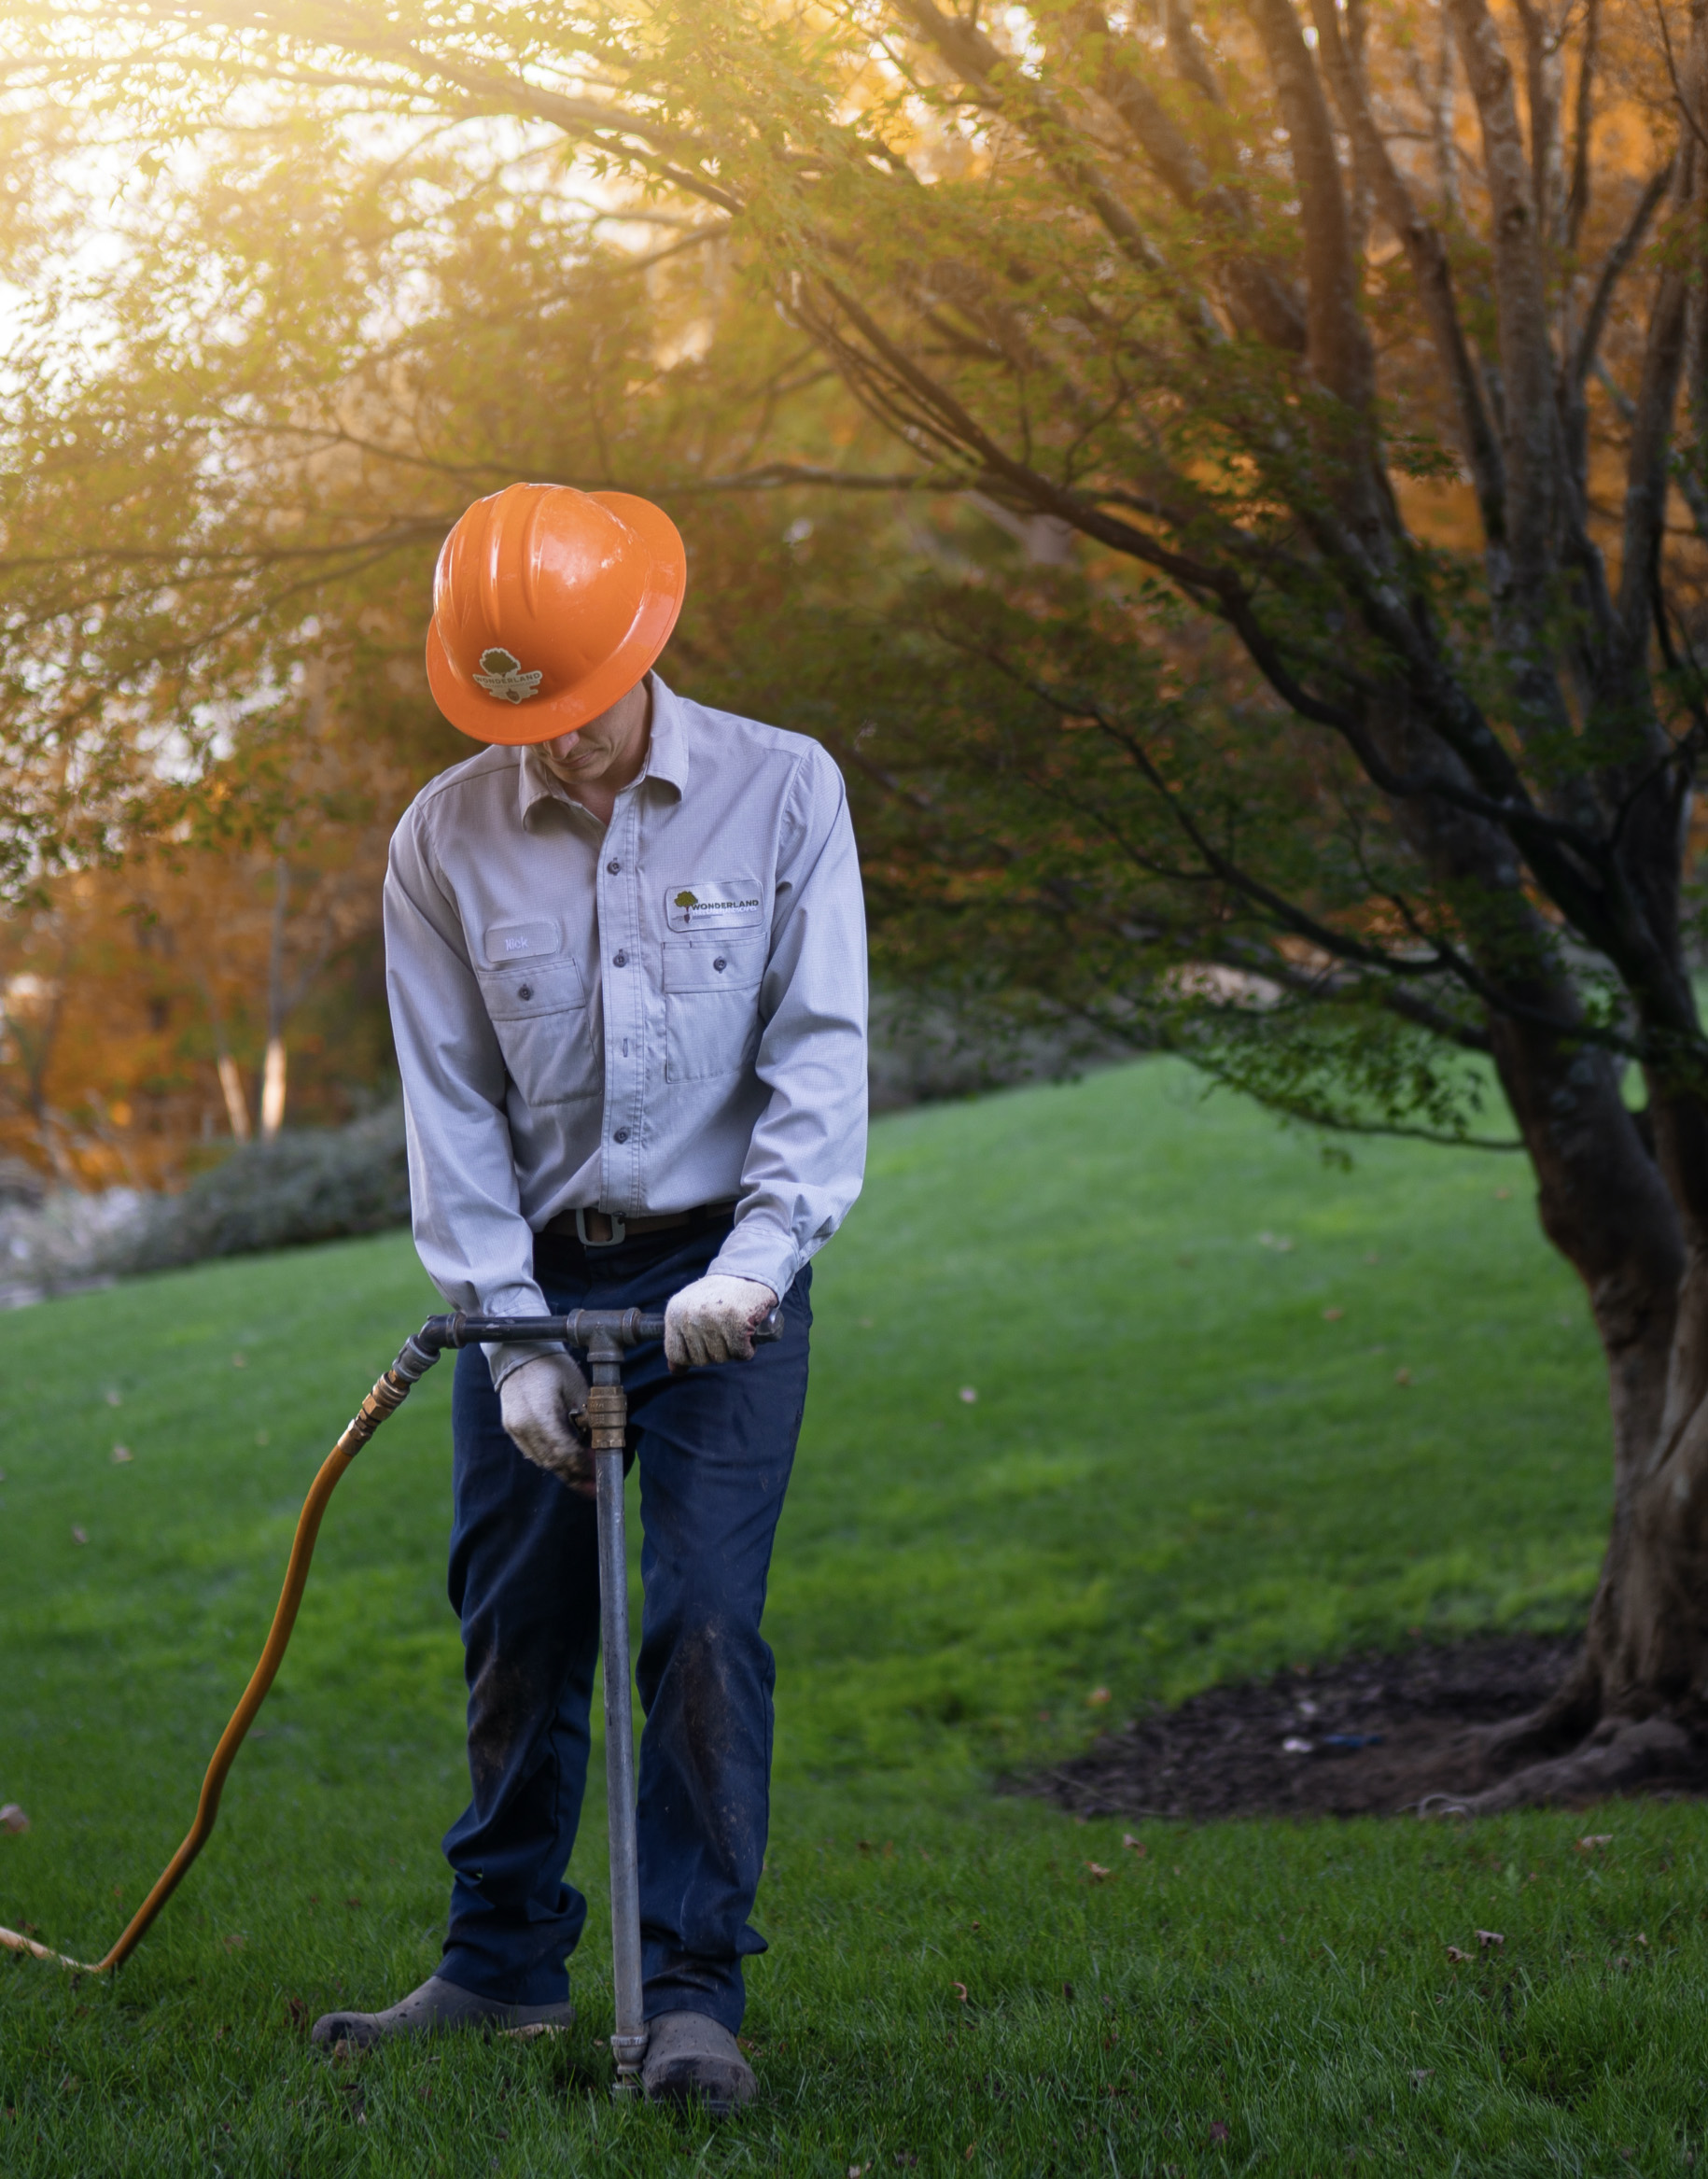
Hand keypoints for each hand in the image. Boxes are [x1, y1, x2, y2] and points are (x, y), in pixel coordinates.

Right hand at [499, 1351, 593, 1495]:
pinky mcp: (511, 1428)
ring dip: (563, 1471)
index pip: (563, 1451)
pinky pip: (532, 1452)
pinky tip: (565, 1463)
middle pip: (552, 1461)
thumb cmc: (553, 1367)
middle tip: (594, 1486)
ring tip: (583, 1480)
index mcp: (541, 1413)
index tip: (598, 1470)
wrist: (520, 1353)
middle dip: (575, 1476)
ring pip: (541, 1460)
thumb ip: (588, 1417)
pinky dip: (550, 1459)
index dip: (582, 1465)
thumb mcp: (578, 1387)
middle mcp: (523, 1425)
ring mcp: (514, 1428)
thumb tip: (599, 1443)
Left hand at [664, 1274, 778, 1370]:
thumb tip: (675, 1371)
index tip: (704, 1345)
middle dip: (716, 1350)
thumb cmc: (718, 1295)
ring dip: (733, 1348)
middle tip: (724, 1329)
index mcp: (675, 1312)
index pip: (675, 1354)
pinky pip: (741, 1353)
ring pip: (721, 1358)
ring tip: (735, 1327)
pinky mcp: (737, 1322)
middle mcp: (690, 1316)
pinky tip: (747, 1331)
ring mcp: (713, 1319)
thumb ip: (679, 1337)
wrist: (748, 1271)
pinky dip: (747, 1348)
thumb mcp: (690, 1309)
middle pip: (701, 1360)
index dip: (692, 1356)